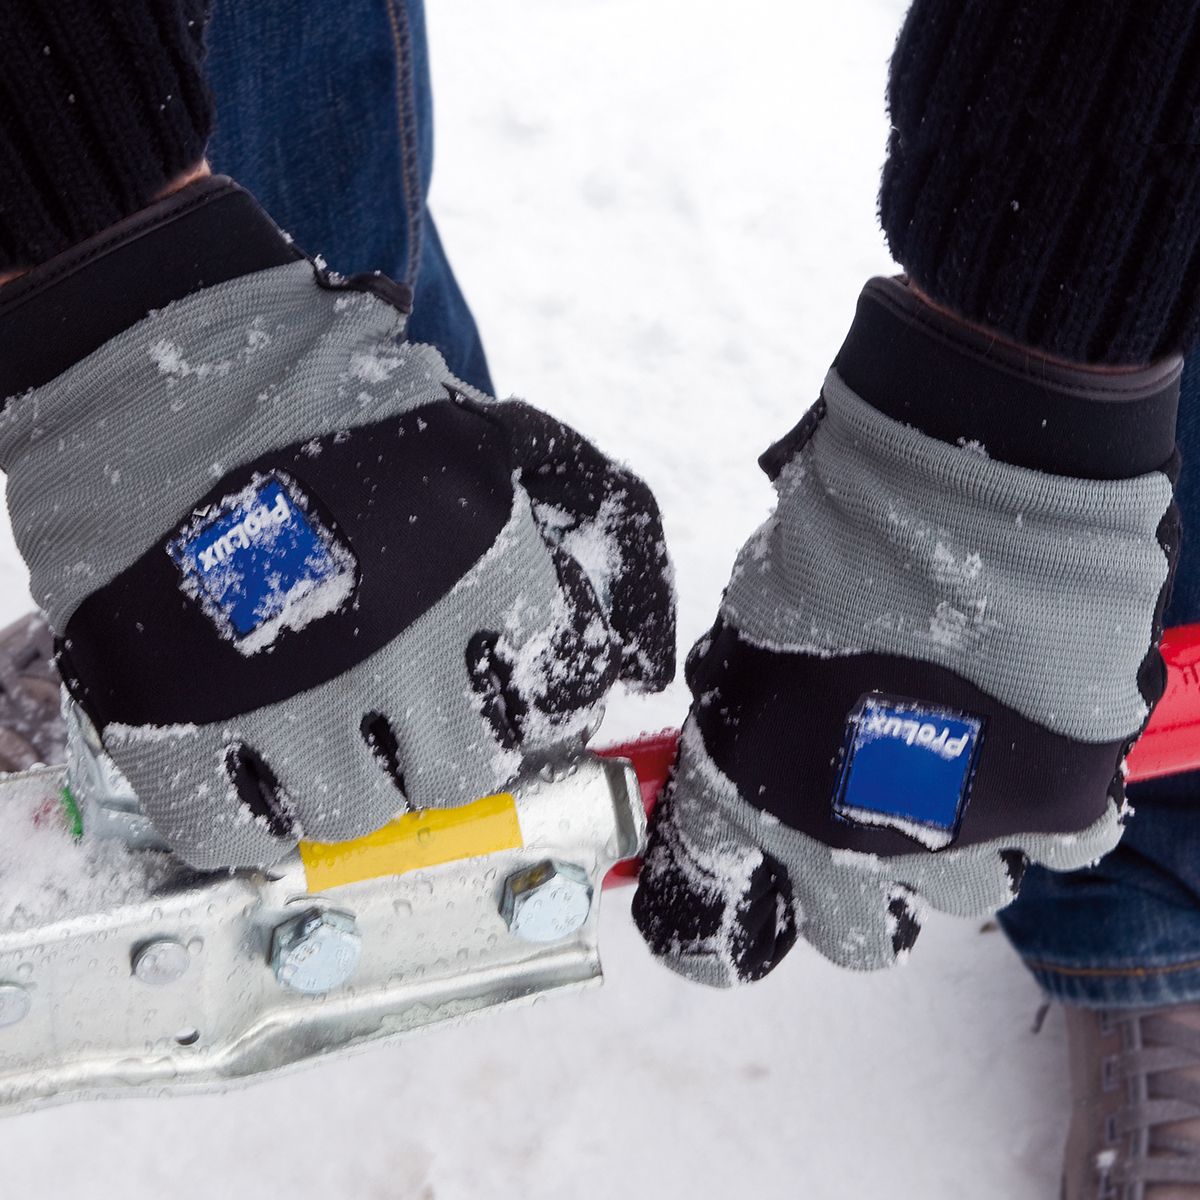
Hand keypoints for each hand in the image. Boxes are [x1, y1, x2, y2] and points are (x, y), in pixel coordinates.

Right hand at [0, 176, 674, 868]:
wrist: (160, 336)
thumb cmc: (324, 382)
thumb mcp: (471, 433)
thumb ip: (555, 527)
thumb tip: (611, 660)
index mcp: (485, 556)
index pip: (555, 691)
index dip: (522, 701)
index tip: (491, 694)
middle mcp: (402, 633)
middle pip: (464, 773)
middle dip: (441, 756)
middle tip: (408, 730)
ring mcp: (286, 683)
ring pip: (359, 817)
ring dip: (351, 795)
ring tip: (327, 752)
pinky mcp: (168, 711)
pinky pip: (229, 833)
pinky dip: (249, 827)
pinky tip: (254, 784)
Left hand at [633, 276, 1179, 978]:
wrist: (952, 501)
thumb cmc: (833, 547)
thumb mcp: (747, 636)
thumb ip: (746, 715)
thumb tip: (752, 735)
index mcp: (748, 800)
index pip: (703, 930)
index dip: (706, 932)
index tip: (729, 913)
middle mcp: (848, 848)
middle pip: (849, 941)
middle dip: (849, 895)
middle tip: (863, 822)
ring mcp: (955, 839)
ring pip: (956, 898)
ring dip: (949, 840)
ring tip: (954, 751)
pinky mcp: (1056, 810)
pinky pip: (1055, 848)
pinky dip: (1039, 809)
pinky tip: (1021, 745)